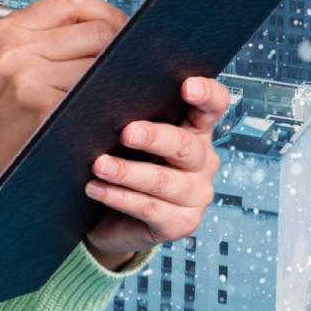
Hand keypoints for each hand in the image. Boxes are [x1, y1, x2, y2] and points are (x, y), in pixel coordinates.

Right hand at [0, 0, 127, 236]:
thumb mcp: (8, 67)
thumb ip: (48, 42)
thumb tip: (112, 28)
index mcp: (7, 30)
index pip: (72, 0)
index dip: (105, 14)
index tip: (120, 34)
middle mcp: (16, 46)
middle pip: (97, 28)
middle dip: (121, 49)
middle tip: (128, 72)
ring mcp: (28, 75)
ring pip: (103, 62)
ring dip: (119, 79)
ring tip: (115, 95)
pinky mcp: (42, 105)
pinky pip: (97, 93)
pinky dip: (109, 103)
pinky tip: (105, 115)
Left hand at [80, 76, 230, 271]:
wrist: (111, 217)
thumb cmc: (122, 161)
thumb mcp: (129, 135)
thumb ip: (130, 111)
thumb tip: (102, 86)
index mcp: (195, 130)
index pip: (214, 106)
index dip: (207, 95)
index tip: (187, 86)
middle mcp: (203, 162)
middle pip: (185, 146)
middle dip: (155, 137)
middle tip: (126, 133)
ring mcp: (195, 196)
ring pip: (163, 181)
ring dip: (127, 173)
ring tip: (99, 165)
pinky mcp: (180, 224)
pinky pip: (149, 208)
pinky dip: (118, 197)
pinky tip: (96, 189)